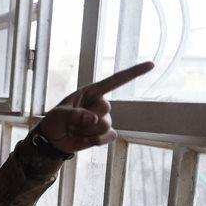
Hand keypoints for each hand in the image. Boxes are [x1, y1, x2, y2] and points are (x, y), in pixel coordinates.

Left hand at [39, 62, 154, 153]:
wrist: (54, 139)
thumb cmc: (55, 121)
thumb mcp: (58, 115)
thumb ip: (74, 115)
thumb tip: (93, 119)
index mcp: (91, 92)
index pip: (115, 81)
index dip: (133, 73)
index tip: (152, 64)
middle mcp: (101, 103)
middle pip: (105, 109)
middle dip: (85, 118)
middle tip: (72, 122)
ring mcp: (105, 119)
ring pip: (104, 125)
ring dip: (86, 131)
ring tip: (75, 130)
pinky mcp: (106, 133)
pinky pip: (108, 137)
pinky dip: (95, 140)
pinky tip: (84, 139)